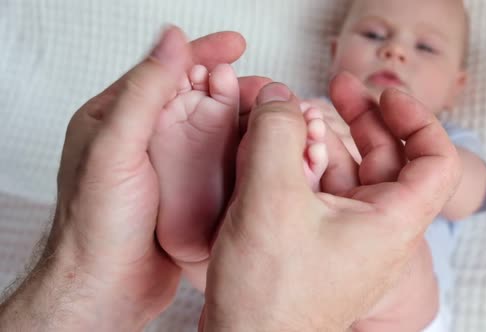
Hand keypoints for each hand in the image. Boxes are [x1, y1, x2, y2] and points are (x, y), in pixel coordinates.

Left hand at [0, 27, 258, 330]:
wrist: (106, 289)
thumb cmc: (97, 226)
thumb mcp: (114, 149)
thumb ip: (144, 92)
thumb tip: (172, 41)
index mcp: (118, 118)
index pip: (165, 71)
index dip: (202, 53)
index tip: (236, 45)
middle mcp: (144, 138)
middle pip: (196, 96)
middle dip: (234, 87)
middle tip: (267, 88)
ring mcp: (167, 165)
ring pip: (212, 128)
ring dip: (243, 117)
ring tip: (274, 115)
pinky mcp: (186, 191)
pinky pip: (218, 160)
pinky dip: (242, 148)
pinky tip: (263, 148)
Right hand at [200, 81, 460, 331]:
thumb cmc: (269, 295)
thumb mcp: (270, 199)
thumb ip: (275, 135)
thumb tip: (279, 99)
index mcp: (391, 222)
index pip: (437, 160)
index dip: (418, 118)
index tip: (385, 96)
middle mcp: (378, 231)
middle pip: (387, 159)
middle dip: (362, 117)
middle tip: (337, 87)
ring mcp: (348, 239)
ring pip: (349, 175)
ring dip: (324, 141)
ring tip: (291, 118)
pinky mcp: (320, 245)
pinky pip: (323, 194)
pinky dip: (306, 167)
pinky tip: (278, 152)